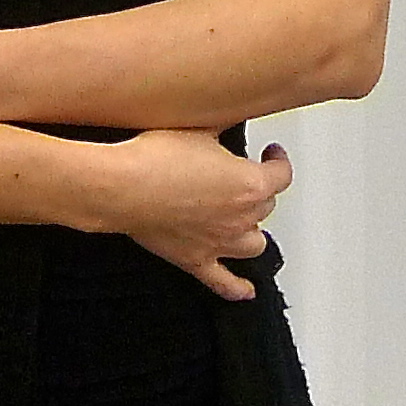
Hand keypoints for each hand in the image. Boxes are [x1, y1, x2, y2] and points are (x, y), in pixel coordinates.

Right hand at [95, 131, 291, 301]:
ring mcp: (219, 242)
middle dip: (259, 191)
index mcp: (249, 184)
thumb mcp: (199, 128)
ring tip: (246, 221)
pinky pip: (224, 282)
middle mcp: (241, 218)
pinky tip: (245, 291)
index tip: (272, 154)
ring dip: (254, 232)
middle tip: (243, 177)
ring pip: (255, 244)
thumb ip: (222, 124)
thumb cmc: (156, 159)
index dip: (279, 161)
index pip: (281, 174)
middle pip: (266, 207)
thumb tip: (230, 114)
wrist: (124, 186)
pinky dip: (238, 288)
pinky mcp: (195, 260)